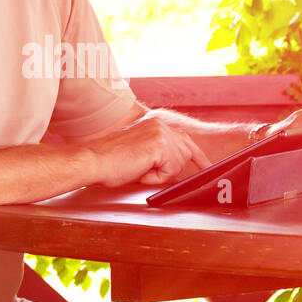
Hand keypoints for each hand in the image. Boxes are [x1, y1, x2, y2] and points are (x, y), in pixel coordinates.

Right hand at [87, 112, 210, 186]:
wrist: (94, 161)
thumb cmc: (110, 162)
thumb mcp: (140, 154)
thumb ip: (160, 155)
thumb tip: (178, 169)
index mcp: (155, 123)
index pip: (184, 139)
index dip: (198, 156)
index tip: (208, 166)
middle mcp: (161, 124)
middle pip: (185, 154)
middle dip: (170, 169)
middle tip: (145, 170)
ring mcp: (161, 133)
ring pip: (178, 164)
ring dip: (160, 174)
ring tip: (138, 169)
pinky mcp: (159, 145)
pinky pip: (169, 171)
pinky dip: (155, 177)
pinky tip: (139, 170)